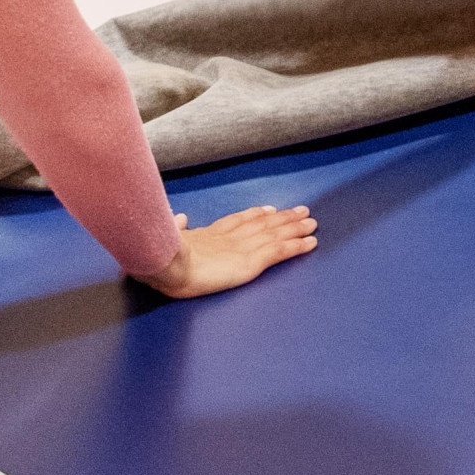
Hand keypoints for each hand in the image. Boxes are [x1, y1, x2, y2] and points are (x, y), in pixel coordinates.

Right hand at [147, 202, 316, 298]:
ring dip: (296, 228)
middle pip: (263, 223)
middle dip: (283, 218)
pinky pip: (280, 252)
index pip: (239, 220)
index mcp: (210, 233)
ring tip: (312, 223)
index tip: (269, 210)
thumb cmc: (162, 256)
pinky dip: (297, 246)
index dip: (256, 214)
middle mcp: (231, 236)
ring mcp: (243, 248)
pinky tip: (311, 243)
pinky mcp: (251, 262)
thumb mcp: (168, 238)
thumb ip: (177, 228)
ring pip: (276, 234)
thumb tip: (179, 216)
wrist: (168, 263)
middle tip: (302, 211)